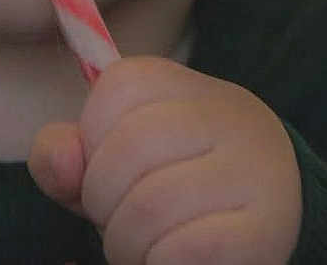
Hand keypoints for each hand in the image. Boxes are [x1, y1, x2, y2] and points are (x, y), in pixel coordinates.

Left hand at [28, 56, 301, 264]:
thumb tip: (59, 161)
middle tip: (124, 222)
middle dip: (105, 205)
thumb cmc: (169, 174)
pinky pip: (184, 251)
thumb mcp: (112, 152)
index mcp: (175, 81)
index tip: (114, 171)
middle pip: (127, 153)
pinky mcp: (265, 228)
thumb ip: (69, 156)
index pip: (111, 94)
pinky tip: (176, 259)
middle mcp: (223, 114)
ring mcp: (250, 169)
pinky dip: (161, 263)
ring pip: (150, 207)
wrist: (268, 198)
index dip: (94, 147)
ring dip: (128, 245)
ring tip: (147, 246)